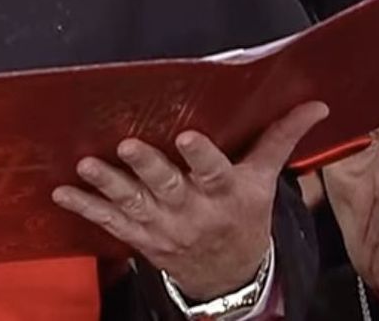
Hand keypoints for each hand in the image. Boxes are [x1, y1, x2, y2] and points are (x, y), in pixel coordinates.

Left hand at [51, 102, 327, 300]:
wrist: (228, 276)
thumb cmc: (245, 217)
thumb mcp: (265, 180)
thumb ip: (281, 138)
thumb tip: (315, 103)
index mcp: (224, 193)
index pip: (215, 172)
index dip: (202, 156)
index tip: (188, 137)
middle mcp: (191, 210)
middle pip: (168, 187)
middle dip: (147, 168)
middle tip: (128, 146)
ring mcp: (162, 226)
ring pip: (133, 203)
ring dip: (108, 184)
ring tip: (86, 165)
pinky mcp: (139, 235)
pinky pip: (109, 222)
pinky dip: (85, 207)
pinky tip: (63, 192)